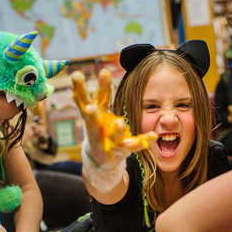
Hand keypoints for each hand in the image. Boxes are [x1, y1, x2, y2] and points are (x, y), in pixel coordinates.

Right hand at [72, 70, 156, 192]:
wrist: (101, 158)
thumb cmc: (98, 127)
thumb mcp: (94, 110)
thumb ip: (94, 94)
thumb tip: (88, 73)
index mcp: (90, 117)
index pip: (84, 100)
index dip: (80, 88)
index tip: (77, 75)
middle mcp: (97, 129)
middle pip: (92, 122)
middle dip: (91, 115)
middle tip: (90, 109)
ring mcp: (110, 140)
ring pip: (113, 136)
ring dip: (117, 130)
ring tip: (119, 123)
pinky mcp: (123, 148)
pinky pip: (134, 144)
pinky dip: (144, 140)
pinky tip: (154, 135)